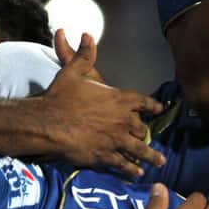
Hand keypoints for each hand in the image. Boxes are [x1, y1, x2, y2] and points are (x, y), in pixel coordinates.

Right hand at [39, 33, 164, 176]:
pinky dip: (131, 169)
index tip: (160, 110)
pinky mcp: (106, 155)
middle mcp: (122, 120)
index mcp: (119, 99)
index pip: (143, 102)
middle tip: (149, 138)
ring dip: (150, 157)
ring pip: (139, 149)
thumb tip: (88, 35)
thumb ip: (85, 55)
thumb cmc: (60, 96)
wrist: (49, 122)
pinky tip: (137, 173)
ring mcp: (116, 139)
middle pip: (141, 128)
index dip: (152, 106)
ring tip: (159, 163)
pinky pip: (124, 164)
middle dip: (145, 133)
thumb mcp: (73, 71)